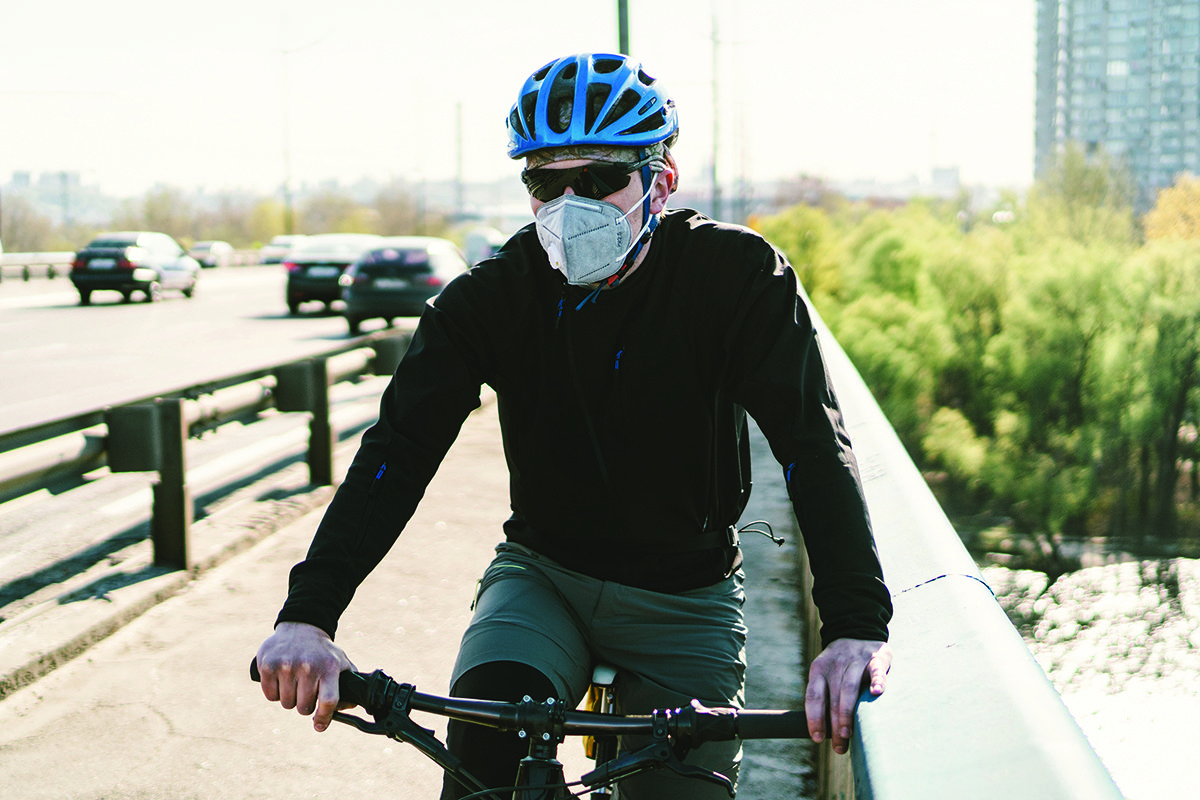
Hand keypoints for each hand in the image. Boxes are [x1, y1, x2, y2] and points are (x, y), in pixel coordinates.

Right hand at [255, 621, 355, 731]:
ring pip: (286, 704)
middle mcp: (308, 666)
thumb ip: (348, 685)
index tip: (319, 726)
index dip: (324, 718)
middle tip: (306, 692)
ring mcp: (287, 665)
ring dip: (290, 699)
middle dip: (305, 705)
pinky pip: (270, 696)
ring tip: (294, 683)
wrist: (301, 626)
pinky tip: (281, 680)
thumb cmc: (322, 652)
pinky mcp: (268, 665)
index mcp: (329, 667)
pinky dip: (275, 693)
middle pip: (303, 708)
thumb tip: (349, 707)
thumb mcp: (341, 663)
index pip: (328, 701)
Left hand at [804, 638, 891, 754]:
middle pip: (832, 697)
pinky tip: (876, 692)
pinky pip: (875, 670)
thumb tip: (821, 732)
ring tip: (848, 732)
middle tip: (838, 746)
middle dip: (834, 724)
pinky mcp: (875, 657)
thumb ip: (824, 696)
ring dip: (848, 711)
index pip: (814, 696)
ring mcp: (855, 659)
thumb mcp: (826, 674)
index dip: (814, 718)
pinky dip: (876, 681)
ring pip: (849, 687)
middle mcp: (835, 664)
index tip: (816, 737)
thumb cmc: (840, 665)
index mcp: (819, 670)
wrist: (857, 630)